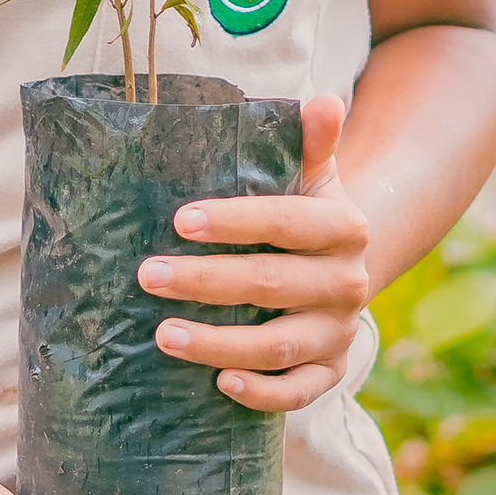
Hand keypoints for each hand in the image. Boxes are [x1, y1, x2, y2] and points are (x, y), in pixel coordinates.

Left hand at [142, 93, 366, 415]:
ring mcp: (339, 332)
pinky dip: (263, 393)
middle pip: (273, 284)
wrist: (345, 266)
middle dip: (207, 282)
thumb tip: (321, 100)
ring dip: (219, 343)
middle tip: (147, 275)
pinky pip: (299, 392)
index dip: (235, 222)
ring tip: (162, 334)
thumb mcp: (313, 175)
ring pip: (279, 345)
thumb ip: (309, 140)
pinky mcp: (330, 372)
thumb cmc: (305, 214)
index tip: (179, 220)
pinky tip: (220, 383)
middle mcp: (349, 282)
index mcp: (345, 226)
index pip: (287, 223)